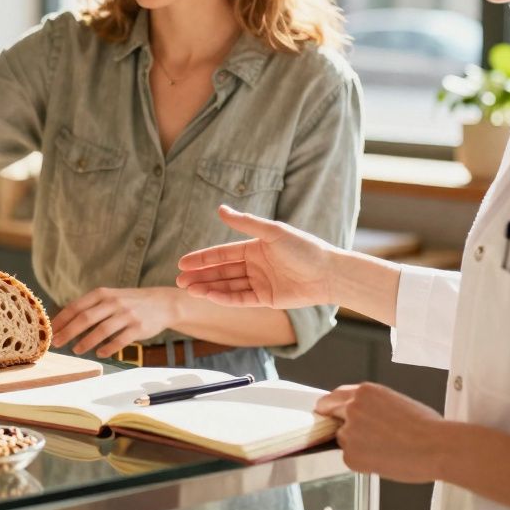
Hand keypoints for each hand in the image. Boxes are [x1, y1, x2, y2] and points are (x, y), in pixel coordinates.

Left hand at [50, 287, 178, 358]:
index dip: (62, 319)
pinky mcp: (138, 327)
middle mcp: (113, 302)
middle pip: (86, 318)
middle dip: (68, 332)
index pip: (76, 306)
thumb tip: (64, 323)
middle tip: (57, 343)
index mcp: (102, 294)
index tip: (51, 331)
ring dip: (86, 342)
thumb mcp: (110, 297)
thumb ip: (91, 307)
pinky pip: (120, 340)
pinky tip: (99, 354)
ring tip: (76, 350)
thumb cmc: (129, 302)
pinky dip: (108, 348)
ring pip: (102, 330)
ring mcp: (127, 314)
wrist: (162, 303)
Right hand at [176, 205, 334, 308]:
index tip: (182, 262)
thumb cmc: (304, 248)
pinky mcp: (267, 299)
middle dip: (200, 276)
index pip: (222, 254)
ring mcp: (260, 283)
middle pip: (221, 271)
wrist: (330, 273)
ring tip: (189, 289)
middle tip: (179, 279)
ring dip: (208, 287)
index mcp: (255, 248)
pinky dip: (224, 298)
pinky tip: (209, 296)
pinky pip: (241, 299)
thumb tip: (220, 209)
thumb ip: (246, 223)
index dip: (202, 258)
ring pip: (228, 286)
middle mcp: (255, 266)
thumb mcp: (273, 232)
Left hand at [315, 382, 447, 482]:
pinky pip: (350, 458)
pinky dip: (362, 462)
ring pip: (343, 440)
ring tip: (385, 449)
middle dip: (339, 424)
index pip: (333, 397)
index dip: (331, 407)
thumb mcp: (395, 401)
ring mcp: (349, 432)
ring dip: (356, 445)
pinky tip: (384, 459)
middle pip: (331, 416)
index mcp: (364, 392)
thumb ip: (371, 405)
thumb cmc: (426, 427)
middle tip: (358, 436)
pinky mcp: (351, 456)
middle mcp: (352, 409)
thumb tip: (364, 414)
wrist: (436, 447)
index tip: (328, 413)